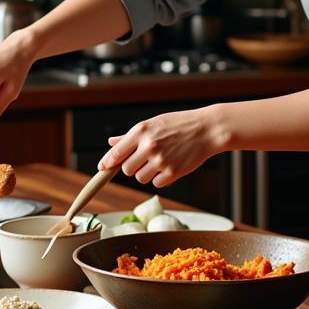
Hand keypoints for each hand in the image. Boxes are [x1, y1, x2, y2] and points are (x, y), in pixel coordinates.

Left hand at [98, 106, 223, 186]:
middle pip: (127, 170)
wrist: (207, 129)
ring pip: (141, 178)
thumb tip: (112, 143)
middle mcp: (149, 146)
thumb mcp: (153, 124)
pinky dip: (161, 179)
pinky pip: (157, 183)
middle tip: (145, 160)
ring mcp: (160, 160)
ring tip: (161, 161)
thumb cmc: (180, 125)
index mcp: (141, 131)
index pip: (117, 152)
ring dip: (147, 174)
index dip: (107, 162)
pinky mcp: (172, 172)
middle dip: (133, 168)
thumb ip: (131, 136)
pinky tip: (170, 166)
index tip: (102, 169)